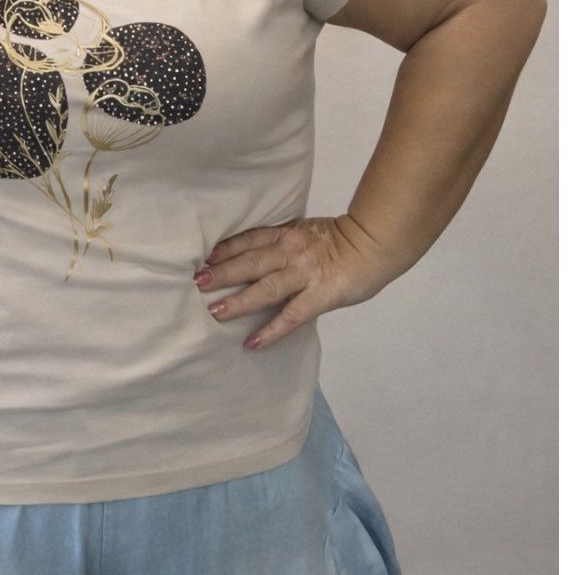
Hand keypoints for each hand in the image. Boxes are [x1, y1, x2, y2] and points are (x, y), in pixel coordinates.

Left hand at [195, 215, 400, 350]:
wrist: (376, 244)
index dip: (226, 248)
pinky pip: (291, 315)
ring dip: (239, 300)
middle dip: (223, 273)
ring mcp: (305, 274)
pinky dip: (271, 330)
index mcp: (287, 234)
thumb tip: (257, 253)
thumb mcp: (307, 232)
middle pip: (250, 261)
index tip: (204, 257)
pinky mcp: (320, 295)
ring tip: (215, 312)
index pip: (250, 239)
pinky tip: (253, 342)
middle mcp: (291, 251)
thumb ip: (284, 242)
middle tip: (198, 282)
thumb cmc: (343, 240)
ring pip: (266, 287)